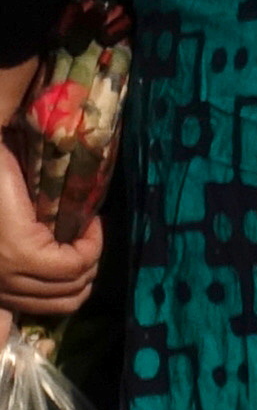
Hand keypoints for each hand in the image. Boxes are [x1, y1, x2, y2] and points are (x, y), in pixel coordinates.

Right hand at [0, 152, 98, 323]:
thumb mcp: (1, 162)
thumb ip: (24, 141)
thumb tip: (41, 101)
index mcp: (18, 249)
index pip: (75, 267)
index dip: (95, 245)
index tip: (92, 219)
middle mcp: (6, 277)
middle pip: (71, 290)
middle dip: (90, 263)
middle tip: (87, 236)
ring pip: (55, 305)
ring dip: (75, 282)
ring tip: (75, 252)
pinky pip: (31, 307)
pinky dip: (51, 294)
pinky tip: (51, 267)